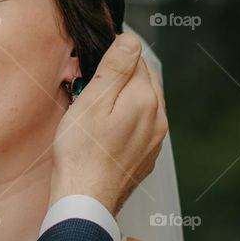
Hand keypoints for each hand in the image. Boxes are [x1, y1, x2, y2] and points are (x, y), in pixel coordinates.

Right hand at [50, 34, 166, 216]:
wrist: (86, 200)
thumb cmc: (81, 154)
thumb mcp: (91, 102)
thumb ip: (114, 68)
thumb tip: (130, 40)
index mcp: (146, 99)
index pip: (136, 59)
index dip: (111, 58)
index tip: (91, 68)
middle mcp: (158, 118)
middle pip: (144, 80)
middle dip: (120, 76)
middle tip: (91, 85)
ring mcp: (155, 140)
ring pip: (144, 103)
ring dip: (124, 98)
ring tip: (96, 108)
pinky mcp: (147, 156)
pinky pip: (141, 126)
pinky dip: (126, 120)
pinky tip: (105, 130)